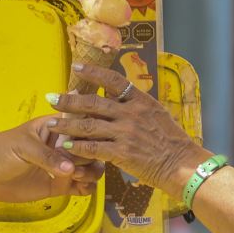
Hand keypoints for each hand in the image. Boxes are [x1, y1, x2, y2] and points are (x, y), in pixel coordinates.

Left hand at [0, 118, 104, 202]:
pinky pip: (83, 186)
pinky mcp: (61, 185)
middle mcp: (65, 145)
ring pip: (92, 167)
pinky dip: (88, 188)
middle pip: (92, 147)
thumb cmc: (2, 150)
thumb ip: (46, 157)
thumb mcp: (23, 147)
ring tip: (78, 178)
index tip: (86, 143)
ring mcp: (64, 166)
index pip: (82, 124)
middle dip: (91, 156)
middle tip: (76, 166)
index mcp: (57, 127)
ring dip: (92, 172)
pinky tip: (80, 188)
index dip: (91, 132)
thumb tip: (70, 169)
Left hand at [50, 64, 212, 196]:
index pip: (113, 79)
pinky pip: (93, 148)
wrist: (182, 165)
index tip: (76, 67)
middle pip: (93, 101)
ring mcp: (125, 133)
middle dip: (69, 100)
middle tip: (51, 98)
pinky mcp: (121, 153)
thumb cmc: (172, 142)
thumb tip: (119, 96)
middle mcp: (131, 113)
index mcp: (141, 100)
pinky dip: (77, 147)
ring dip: (67, 124)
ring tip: (52, 123)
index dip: (92, 71)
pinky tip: (65, 146)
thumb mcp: (158, 115)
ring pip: (88, 125)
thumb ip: (137, 106)